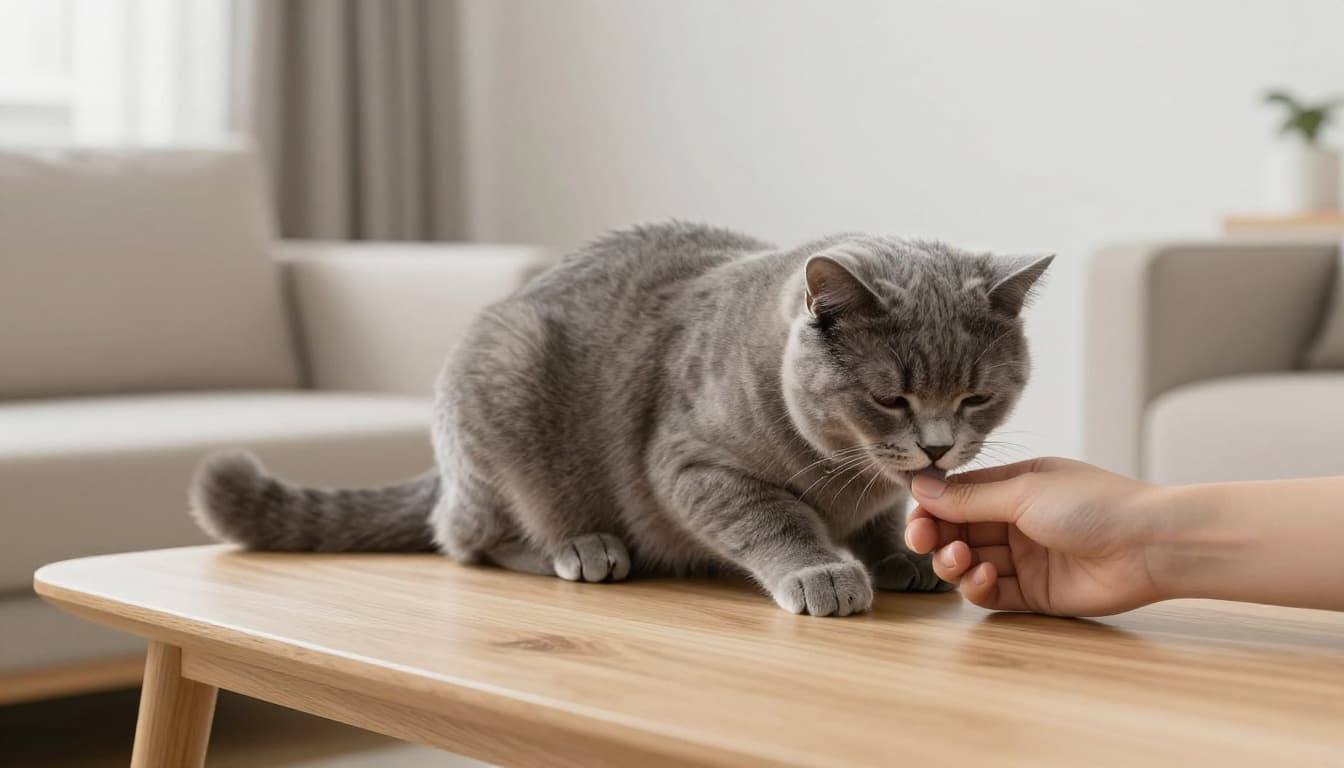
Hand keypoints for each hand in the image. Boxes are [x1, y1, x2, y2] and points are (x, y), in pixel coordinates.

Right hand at [905, 458, 1164, 616]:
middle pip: (957, 531)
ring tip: (961, 559)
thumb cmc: (1092, 505)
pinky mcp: (1034, 592)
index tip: (916, 519)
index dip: (931, 509)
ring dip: (954, 562)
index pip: (957, 496)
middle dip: (936, 537)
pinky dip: (978, 587)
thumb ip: (969, 497)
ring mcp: (1024, 557)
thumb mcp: (1023, 492)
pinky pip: (990, 592)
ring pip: (968, 562)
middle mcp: (1016, 520)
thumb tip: (920, 487)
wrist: (1149, 546)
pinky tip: (985, 577)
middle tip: (923, 542)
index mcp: (1014, 486)